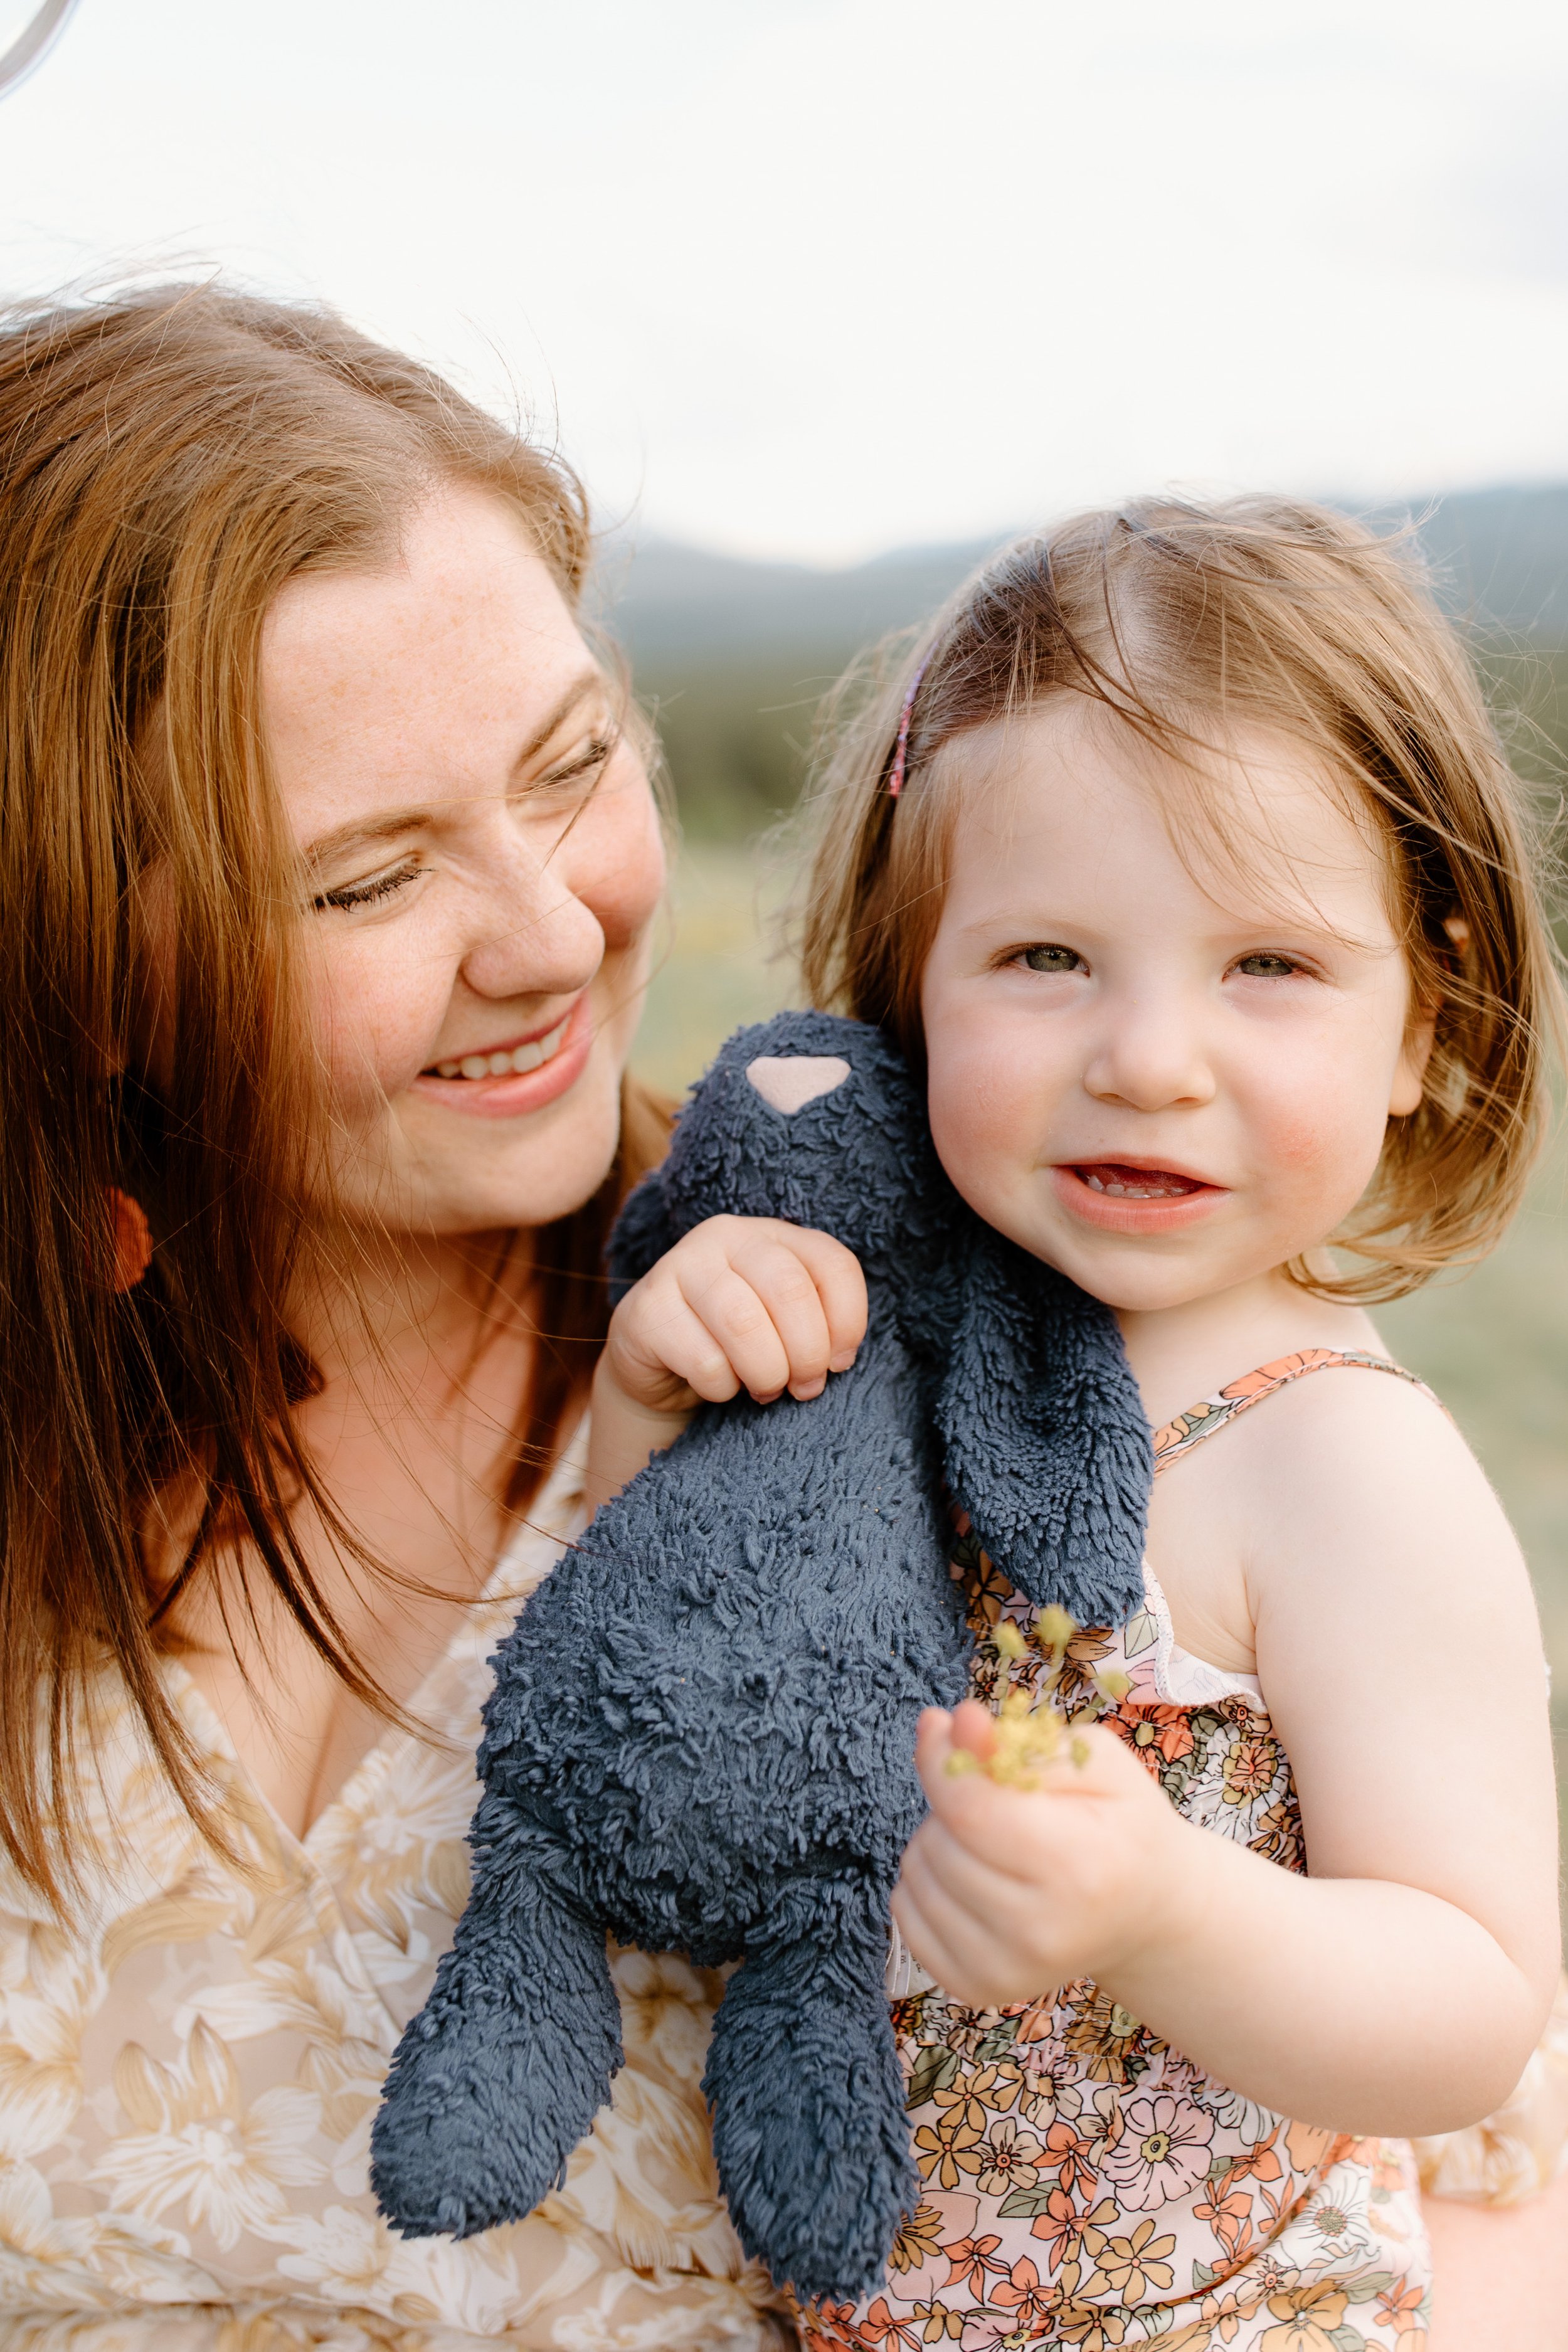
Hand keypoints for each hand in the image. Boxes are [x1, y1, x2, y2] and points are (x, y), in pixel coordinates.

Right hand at [585, 1216, 867, 1509]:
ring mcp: (679, 1266)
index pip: (834, 1263)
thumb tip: (836, 1359)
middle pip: (790, 1290)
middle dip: (807, 1354)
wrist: (658, 1363)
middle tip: (803, 1387)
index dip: (849, 1322)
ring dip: (767, 1373)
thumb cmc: (735, 1342)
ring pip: (744, 1322)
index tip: (839, 1362)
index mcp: (771, 1234)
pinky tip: (718, 1386)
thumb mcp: (785, 1325)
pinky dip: (723, 1388)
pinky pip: (704, 1360)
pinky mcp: (646, 1309)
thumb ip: (819, 1326)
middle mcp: (725, 1236)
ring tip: (765, 1390)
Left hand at [891, 1699, 1191, 2009]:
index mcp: (1080, 1867)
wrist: (1147, 1911)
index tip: (946, 1726)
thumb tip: (956, 1723)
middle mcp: (1040, 1933)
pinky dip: (924, 1883)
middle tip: (997, 1801)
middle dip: (952, 1801)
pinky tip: (971, 1876)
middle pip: (939, 1843)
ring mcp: (1006, 1971)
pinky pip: (904, 1916)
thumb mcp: (1094, 1761)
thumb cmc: (1120, 1823)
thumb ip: (1020, 1740)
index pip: (970, 1808)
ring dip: (937, 1841)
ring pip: (915, 1876)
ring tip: (990, 1841)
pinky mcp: (976, 1990)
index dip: (943, 1757)